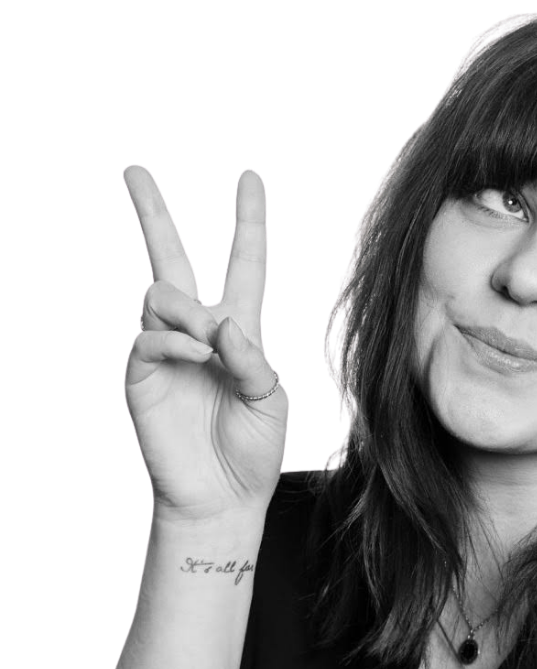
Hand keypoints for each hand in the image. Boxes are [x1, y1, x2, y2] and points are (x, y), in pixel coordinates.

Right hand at [122, 165, 288, 524]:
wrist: (221, 498)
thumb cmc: (253, 453)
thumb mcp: (272, 403)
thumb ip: (253, 360)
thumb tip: (221, 324)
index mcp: (241, 332)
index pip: (245, 265)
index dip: (248, 222)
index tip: (249, 176)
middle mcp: (199, 332)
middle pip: (172, 258)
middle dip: (151, 212)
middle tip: (133, 169)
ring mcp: (166, 351)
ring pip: (160, 293)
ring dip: (186, 307)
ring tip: (206, 340)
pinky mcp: (140, 375)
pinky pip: (148, 336)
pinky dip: (173, 340)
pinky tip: (193, 356)